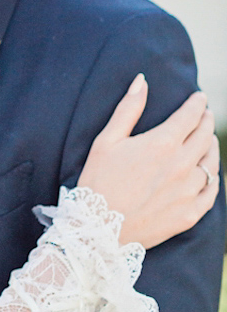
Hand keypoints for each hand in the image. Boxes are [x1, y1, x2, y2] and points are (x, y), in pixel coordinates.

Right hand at [78, 75, 219, 247]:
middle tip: (204, 114)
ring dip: (212, 146)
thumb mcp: (106, 140)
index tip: (199, 97)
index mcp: (162, 144)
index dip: (197, 103)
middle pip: (205, 136)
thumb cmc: (98, 182)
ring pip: (212, 162)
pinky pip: (212, 192)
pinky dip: (213, 178)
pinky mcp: (190, 214)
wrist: (98, 230)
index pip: (190, 116)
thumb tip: (142, 80)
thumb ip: (128, 109)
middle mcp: (181, 166)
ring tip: (208, 140)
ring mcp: (188, 192)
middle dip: (206, 120)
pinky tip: (209, 173)